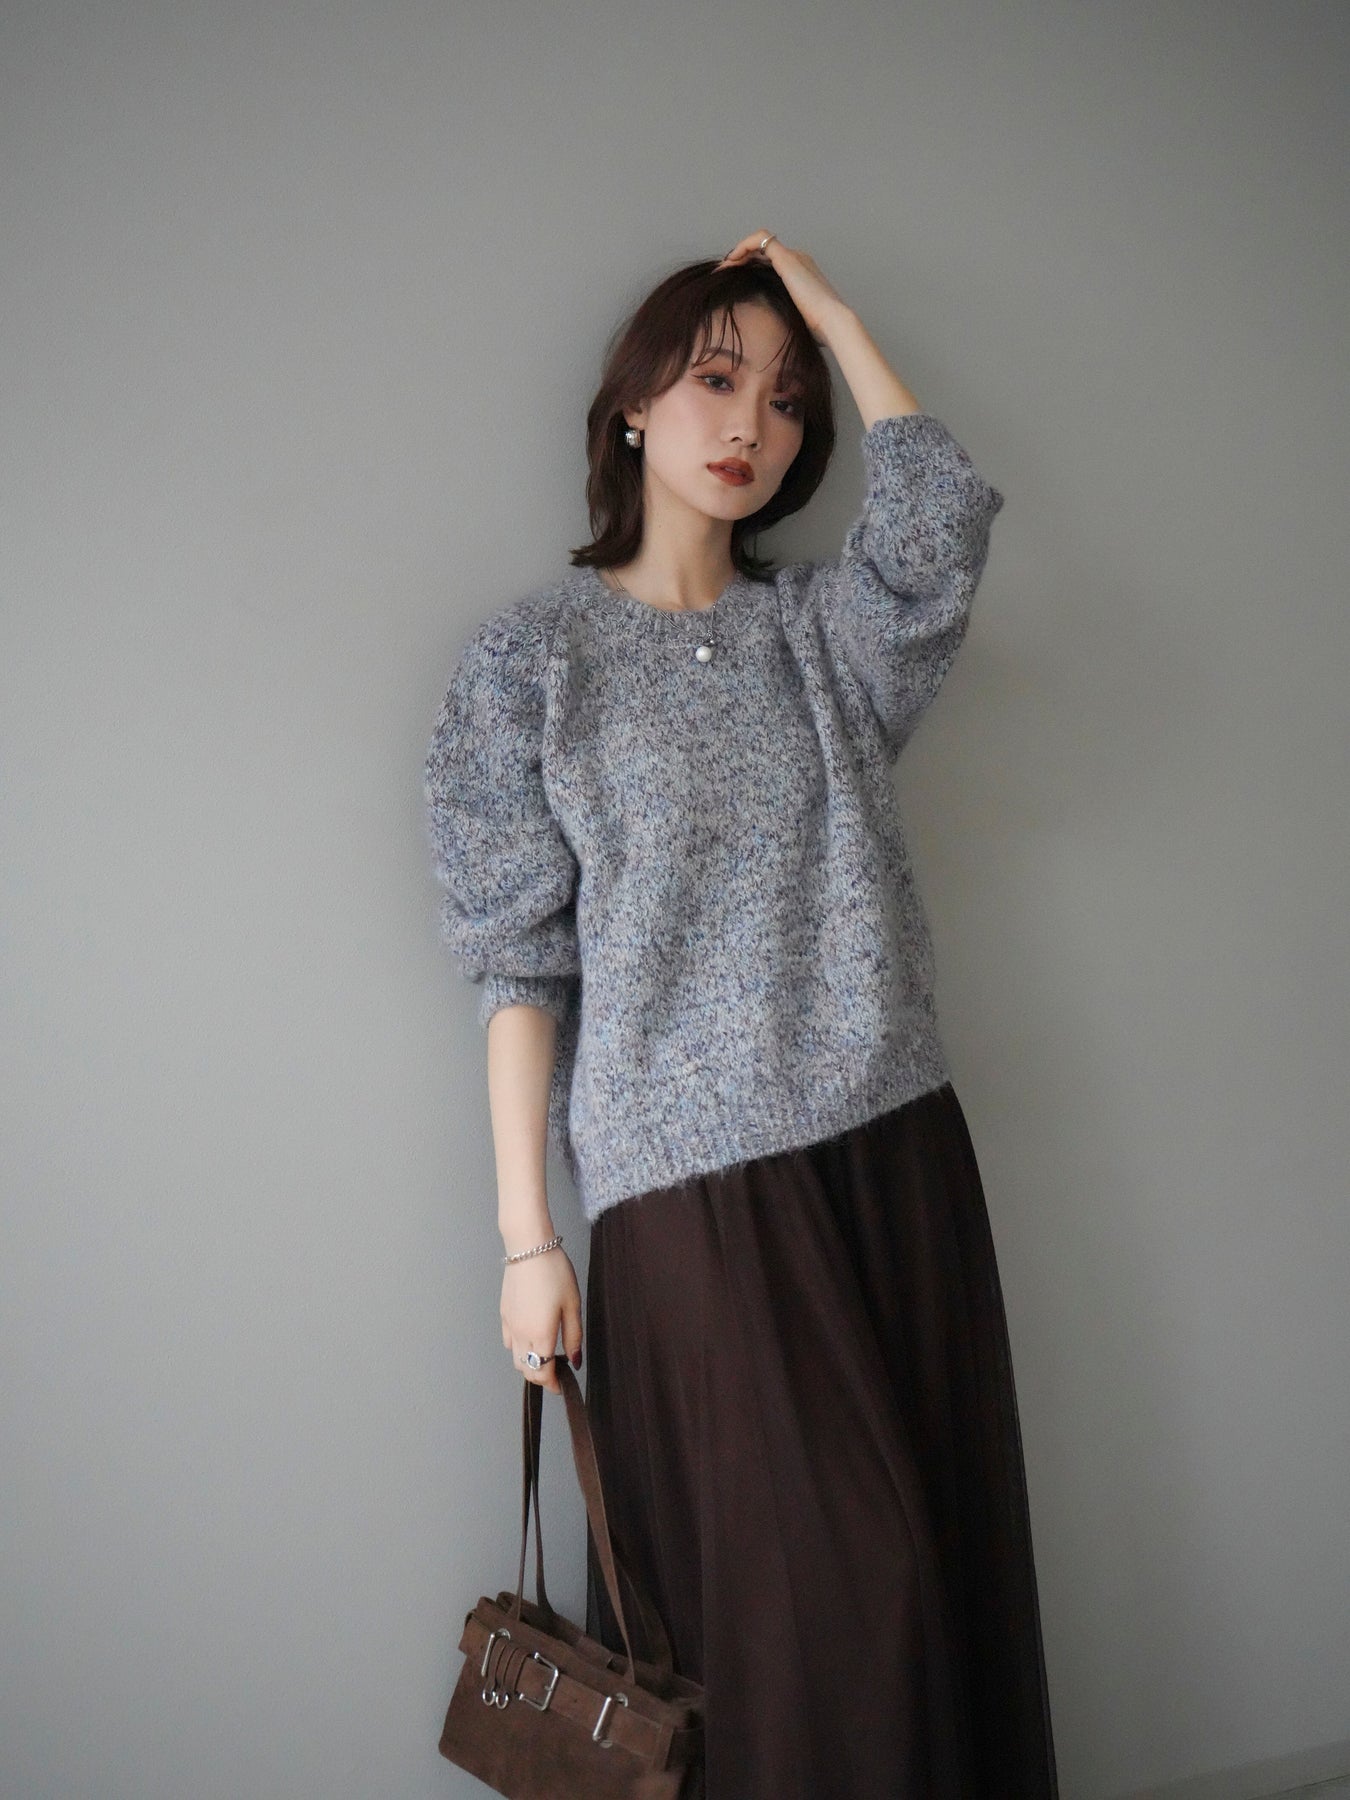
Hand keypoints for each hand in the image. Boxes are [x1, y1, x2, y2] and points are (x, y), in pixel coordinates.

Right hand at [501, 1246, 582, 1395]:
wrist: (529, 1248)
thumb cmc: (554, 1273)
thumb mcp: (573, 1304)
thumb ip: (574, 1336)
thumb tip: (575, 1361)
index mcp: (541, 1335)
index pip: (543, 1373)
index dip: (553, 1385)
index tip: (563, 1386)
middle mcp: (522, 1335)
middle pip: (527, 1371)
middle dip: (542, 1378)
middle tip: (557, 1373)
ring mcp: (510, 1325)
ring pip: (516, 1360)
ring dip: (529, 1365)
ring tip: (545, 1356)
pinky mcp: (504, 1315)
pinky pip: (509, 1343)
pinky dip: (519, 1350)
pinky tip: (531, 1339)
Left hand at [713, 232, 850, 344]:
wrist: (832, 321)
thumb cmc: (819, 327)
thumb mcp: (797, 319)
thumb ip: (787, 315)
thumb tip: (778, 333)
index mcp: (801, 273)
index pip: (770, 262)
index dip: (751, 268)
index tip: (734, 281)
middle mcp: (798, 260)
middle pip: (763, 252)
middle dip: (741, 260)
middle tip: (723, 274)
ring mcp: (793, 256)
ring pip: (760, 243)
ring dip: (738, 253)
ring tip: (723, 269)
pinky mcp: (787, 258)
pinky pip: (760, 239)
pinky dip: (743, 246)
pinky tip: (731, 261)